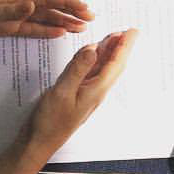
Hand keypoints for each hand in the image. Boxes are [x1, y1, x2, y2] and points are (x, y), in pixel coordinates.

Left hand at [0, 0, 92, 39]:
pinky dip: (46, 31)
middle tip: (90, 19)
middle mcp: (20, 3)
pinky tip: (59, 34)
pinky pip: (33, 28)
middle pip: (50, 6)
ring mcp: (16, 14)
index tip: (84, 9)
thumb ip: (12, 10)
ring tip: (80, 28)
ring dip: (62, 21)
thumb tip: (33, 5)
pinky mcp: (10, 26)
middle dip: (71, 11)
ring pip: (44, 18)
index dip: (67, 2)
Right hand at [24, 29, 137, 155]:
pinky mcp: (77, 93)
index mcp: (96, 89)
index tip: (133, 32)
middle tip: (127, 31)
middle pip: (113, 65)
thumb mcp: (63, 91)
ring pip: (102, 68)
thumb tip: (92, 49)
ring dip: (109, 52)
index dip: (125, 46)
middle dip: (121, 47)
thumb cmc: (51, 122)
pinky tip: (92, 54)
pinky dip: (94, 60)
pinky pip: (90, 72)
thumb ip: (78, 69)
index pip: (115, 63)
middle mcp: (96, 90)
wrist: (40, 141)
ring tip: (114, 37)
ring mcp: (87, 92)